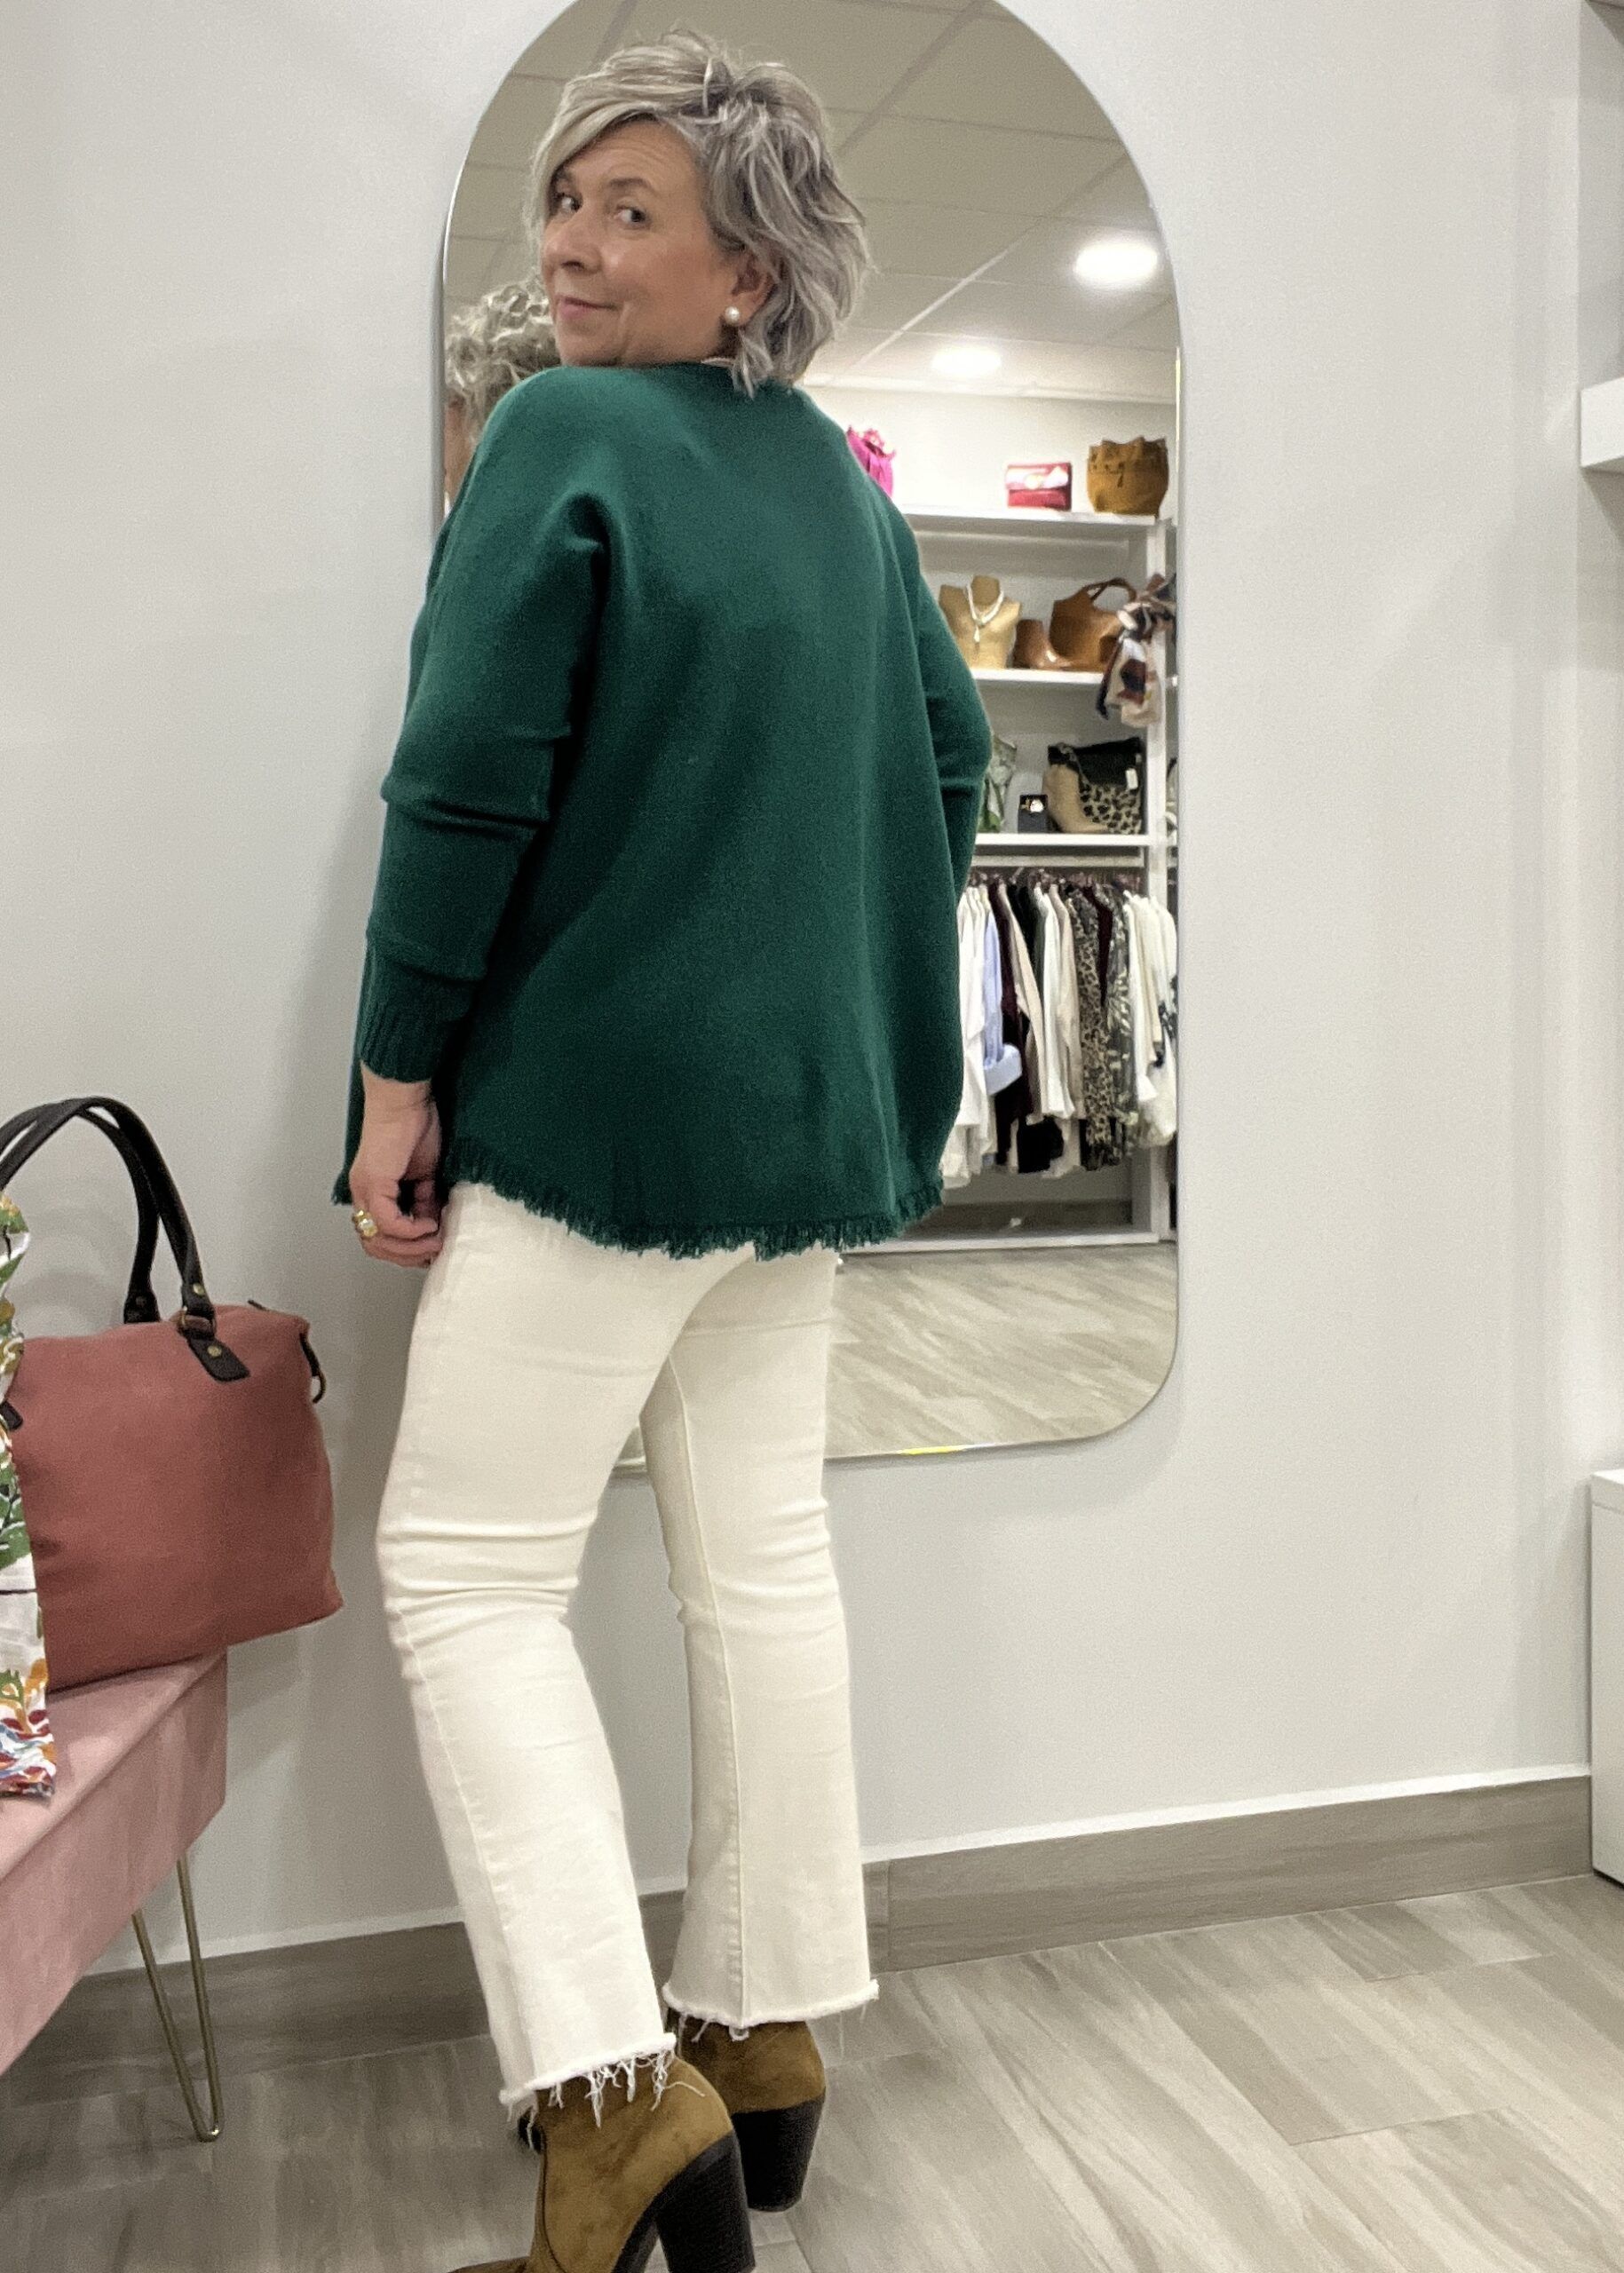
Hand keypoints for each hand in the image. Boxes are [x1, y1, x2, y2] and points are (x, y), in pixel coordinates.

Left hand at [347, 1074, 444, 1267]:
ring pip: (378, 1241)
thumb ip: (426, 1200)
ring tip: (435, 1239)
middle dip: (408, 1256)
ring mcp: (364, 1190)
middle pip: (375, 1247)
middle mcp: (362, 1195)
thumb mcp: (426, 1174)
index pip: (379, 1238)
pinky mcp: (373, 1184)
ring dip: (410, 1247)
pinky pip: (388, 1223)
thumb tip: (433, 1223)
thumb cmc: (415, 1125)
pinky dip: (410, 1231)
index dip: (405, 1251)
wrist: (405, 1098)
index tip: (432, 1249)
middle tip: (434, 1251)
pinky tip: (428, 1225)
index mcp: (372, 1193)